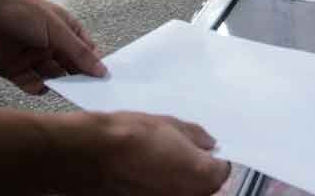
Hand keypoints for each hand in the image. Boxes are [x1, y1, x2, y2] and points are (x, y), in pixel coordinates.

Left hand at [0, 0, 105, 94]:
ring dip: (59, 84)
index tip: (104, 80)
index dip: (94, 63)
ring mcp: (31, 57)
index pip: (85, 50)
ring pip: (51, 77)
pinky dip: (36, 87)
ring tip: (67, 91)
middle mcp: (49, 44)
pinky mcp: (13, 70)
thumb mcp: (55, 29)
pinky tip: (41, 87)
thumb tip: (102, 70)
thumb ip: (78, 52)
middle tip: (89, 92)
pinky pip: (29, 83)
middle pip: (69, 66)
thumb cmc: (20, 10)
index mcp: (63, 29)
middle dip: (78, 77)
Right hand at [58, 111, 229, 195]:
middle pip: (206, 188)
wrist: (90, 153)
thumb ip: (195, 136)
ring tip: (158, 167)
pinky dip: (161, 189)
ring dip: (179, 184)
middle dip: (198, 174)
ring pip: (184, 193)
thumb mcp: (169, 124)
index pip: (223, 171)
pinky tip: (146, 176)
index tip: (203, 152)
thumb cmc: (129, 134)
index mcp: (202, 174)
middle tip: (179, 157)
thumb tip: (208, 143)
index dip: (213, 159)